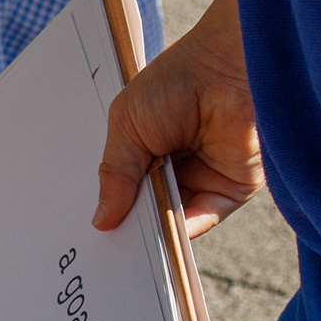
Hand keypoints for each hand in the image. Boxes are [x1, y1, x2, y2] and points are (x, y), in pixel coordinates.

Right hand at [93, 0, 263, 238]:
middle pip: (148, 209)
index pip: (126, 189)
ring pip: (174, 220)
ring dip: (154, 234)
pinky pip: (204, 219)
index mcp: (148, 147)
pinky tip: (159, 238)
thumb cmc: (177, 81)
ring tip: (126, 250)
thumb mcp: (128, 124)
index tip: (88, 235)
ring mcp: (205, 179)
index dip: (111, 208)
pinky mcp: (232, 188)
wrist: (230, 67)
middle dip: (129, 228)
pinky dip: (182, 231)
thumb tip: (100, 221)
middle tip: (103, 253)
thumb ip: (115, 174)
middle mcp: (176, 167)